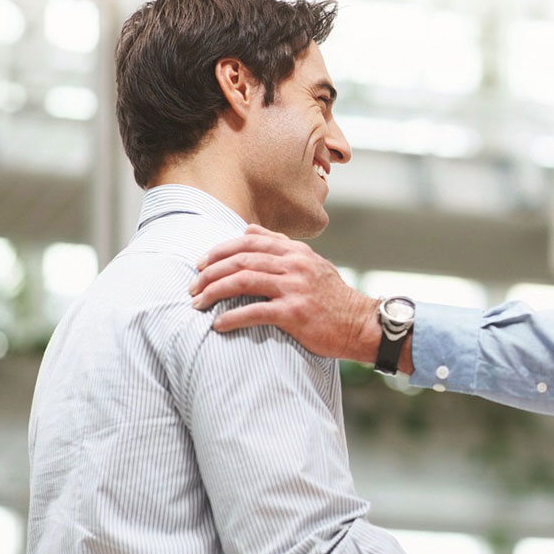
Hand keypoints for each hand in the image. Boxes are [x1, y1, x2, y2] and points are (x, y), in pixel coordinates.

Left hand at [188, 225, 382, 364]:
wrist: (360, 324)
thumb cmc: (334, 298)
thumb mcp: (311, 263)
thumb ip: (280, 246)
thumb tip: (248, 228)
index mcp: (296, 252)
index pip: (249, 241)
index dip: (220, 250)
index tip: (201, 263)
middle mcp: (294, 265)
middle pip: (240, 260)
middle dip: (210, 272)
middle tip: (192, 286)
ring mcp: (295, 288)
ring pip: (242, 281)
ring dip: (214, 292)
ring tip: (197, 303)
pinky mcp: (295, 312)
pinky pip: (255, 312)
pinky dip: (232, 318)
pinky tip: (218, 324)